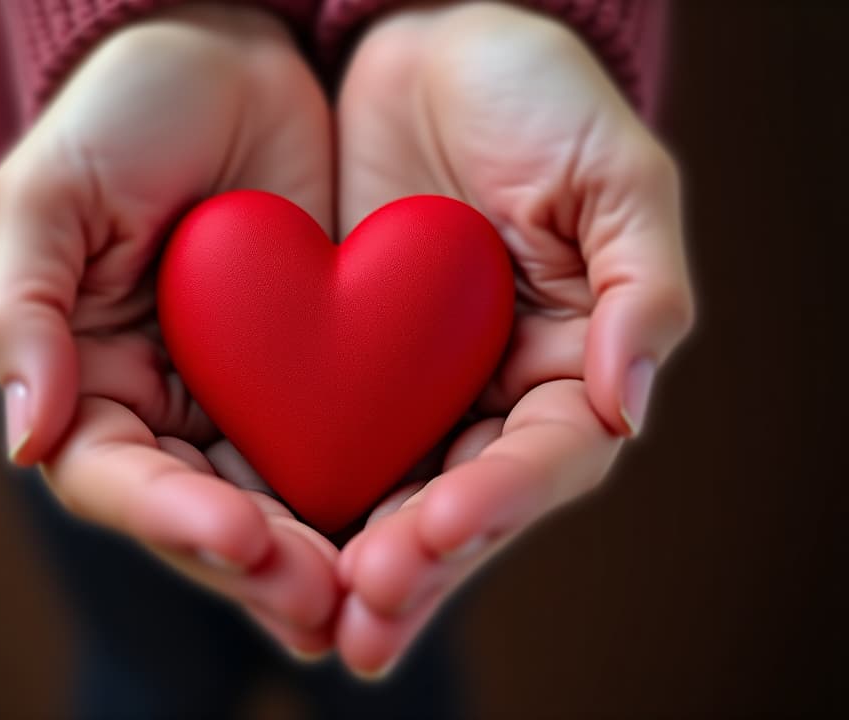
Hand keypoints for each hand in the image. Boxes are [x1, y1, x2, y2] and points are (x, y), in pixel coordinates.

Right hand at [0, 4, 337, 656]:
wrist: (235, 52)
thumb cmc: (129, 113)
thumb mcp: (53, 192)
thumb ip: (25, 310)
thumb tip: (23, 437)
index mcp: (93, 381)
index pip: (117, 479)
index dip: (171, 518)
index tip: (238, 537)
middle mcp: (171, 410)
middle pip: (209, 517)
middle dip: (264, 565)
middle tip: (323, 602)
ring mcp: (250, 399)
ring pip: (284, 506)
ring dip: (325, 556)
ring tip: (373, 591)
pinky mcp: (325, 375)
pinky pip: (349, 447)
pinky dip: (379, 493)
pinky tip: (419, 526)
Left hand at [334, 3, 694, 675]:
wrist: (425, 42)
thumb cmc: (533, 94)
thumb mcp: (612, 170)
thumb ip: (644, 284)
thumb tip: (633, 403)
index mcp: (571, 362)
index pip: (547, 457)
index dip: (500, 502)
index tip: (438, 531)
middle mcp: (494, 393)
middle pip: (464, 501)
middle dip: (419, 562)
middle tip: (363, 614)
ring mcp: (417, 388)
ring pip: (392, 495)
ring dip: (355, 559)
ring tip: (317, 614)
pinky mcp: (347, 367)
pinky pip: (326, 441)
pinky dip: (299, 495)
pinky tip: (262, 541)